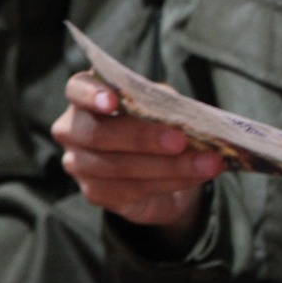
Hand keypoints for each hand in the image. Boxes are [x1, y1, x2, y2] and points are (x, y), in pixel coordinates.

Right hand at [51, 71, 221, 244]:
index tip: (113, 100)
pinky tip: (196, 176)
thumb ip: (166, 104)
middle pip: (98, 134)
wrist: (163, 167)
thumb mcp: (164, 105)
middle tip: (181, 140)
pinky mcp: (97, 193)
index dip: (92, 94)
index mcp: (88, 96)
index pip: (77, 88)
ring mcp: (80, 164)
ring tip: (207, 162)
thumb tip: (186, 114)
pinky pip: (131, 190)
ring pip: (118, 167)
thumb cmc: (159, 122)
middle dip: (143, 137)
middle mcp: (74, 130)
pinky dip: (170, 182)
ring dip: (169, 166)